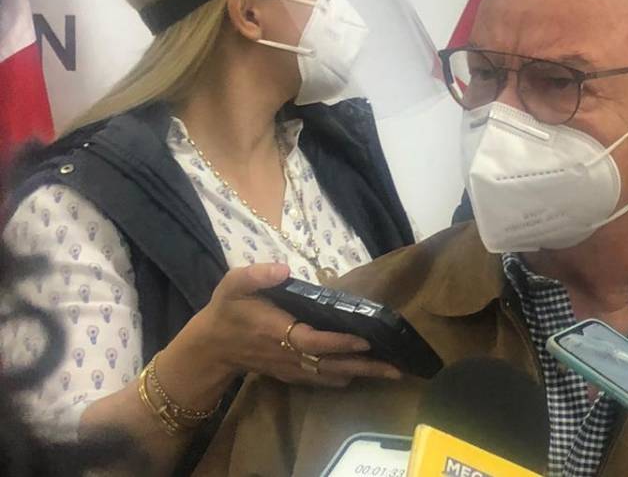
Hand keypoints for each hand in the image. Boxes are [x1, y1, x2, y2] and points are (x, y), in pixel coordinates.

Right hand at [182, 264, 402, 387]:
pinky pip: (321, 379)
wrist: (210, 346)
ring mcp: (291, 368)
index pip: (314, 341)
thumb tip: (283, 268)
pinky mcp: (291, 374)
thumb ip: (256, 275)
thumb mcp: (233, 285)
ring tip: (391, 372)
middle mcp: (289, 355)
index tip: (366, 340)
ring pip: (330, 375)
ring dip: (360, 375)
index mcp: (278, 332)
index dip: (340, 343)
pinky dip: (342, 377)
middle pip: (332, 365)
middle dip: (365, 367)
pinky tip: (362, 375)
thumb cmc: (227, 311)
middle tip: (397, 368)